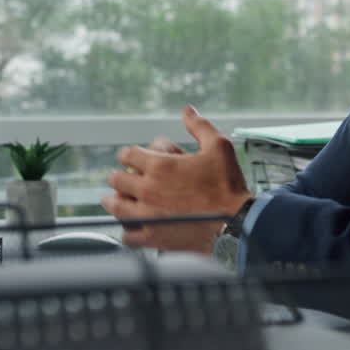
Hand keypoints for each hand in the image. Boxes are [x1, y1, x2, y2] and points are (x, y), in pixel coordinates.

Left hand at [102, 106, 250, 254]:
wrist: (235, 222)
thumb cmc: (228, 186)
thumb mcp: (219, 147)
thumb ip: (200, 126)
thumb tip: (188, 111)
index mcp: (160, 166)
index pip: (127, 154)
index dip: (129, 153)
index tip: (132, 157)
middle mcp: (148, 190)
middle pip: (117, 179)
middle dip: (119, 176)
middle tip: (123, 178)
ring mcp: (148, 215)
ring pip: (116, 206)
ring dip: (114, 200)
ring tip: (116, 199)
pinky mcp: (153, 237)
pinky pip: (128, 235)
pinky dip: (126, 230)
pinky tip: (132, 227)